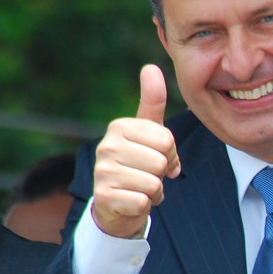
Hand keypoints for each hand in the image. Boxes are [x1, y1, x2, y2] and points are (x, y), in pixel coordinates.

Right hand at [91, 64, 180, 237]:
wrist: (117, 206)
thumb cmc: (138, 164)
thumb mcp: (148, 132)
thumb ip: (152, 101)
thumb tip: (150, 67)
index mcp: (120, 127)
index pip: (166, 140)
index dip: (170, 154)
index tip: (157, 157)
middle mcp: (106, 146)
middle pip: (160, 161)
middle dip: (161, 174)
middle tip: (147, 175)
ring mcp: (102, 171)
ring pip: (153, 182)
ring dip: (154, 191)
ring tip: (139, 188)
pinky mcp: (103, 197)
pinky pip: (143, 201)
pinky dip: (144, 206)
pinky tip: (132, 202)